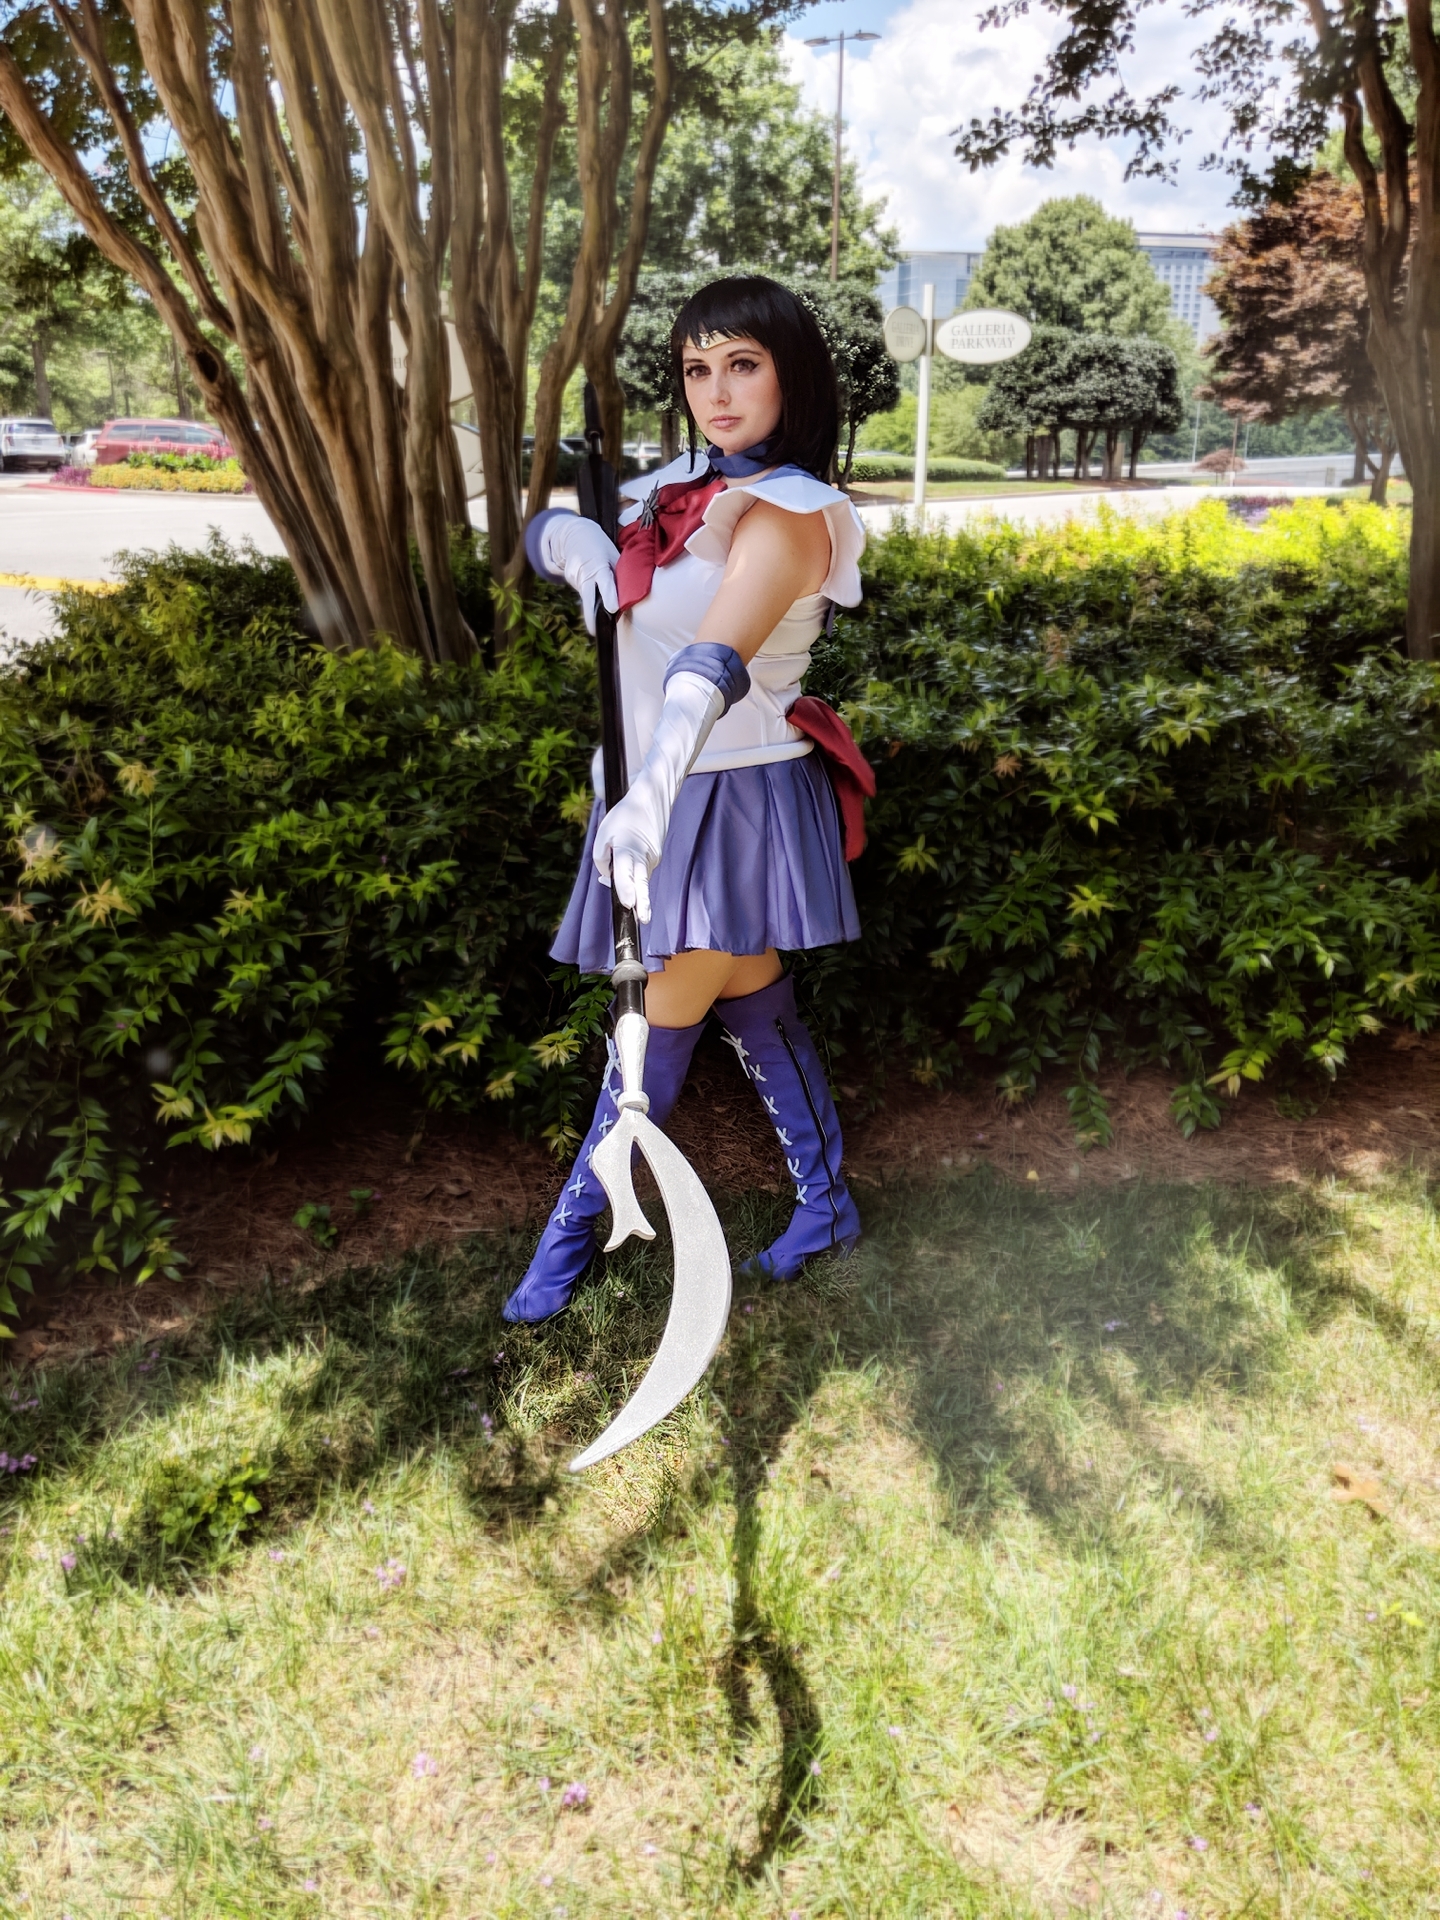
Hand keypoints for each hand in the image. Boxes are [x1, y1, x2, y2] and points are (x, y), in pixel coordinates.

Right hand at [539, 514, 618, 634]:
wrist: (574, 535)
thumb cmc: (600, 545)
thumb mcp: (612, 553)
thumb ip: (618, 572)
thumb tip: (629, 592)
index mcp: (599, 563)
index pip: (605, 581)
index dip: (609, 595)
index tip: (613, 608)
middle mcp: (585, 572)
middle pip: (588, 597)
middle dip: (590, 615)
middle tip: (594, 631)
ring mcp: (575, 577)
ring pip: (586, 596)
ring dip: (593, 607)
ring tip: (599, 615)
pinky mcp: (569, 579)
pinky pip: (583, 592)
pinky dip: (590, 596)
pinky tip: (593, 594)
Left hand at [592, 781, 663, 923]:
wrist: (652, 799)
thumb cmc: (624, 816)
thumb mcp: (603, 833)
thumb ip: (600, 857)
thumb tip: (606, 876)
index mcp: (627, 848)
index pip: (626, 872)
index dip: (625, 889)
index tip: (628, 904)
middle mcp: (643, 856)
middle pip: (642, 883)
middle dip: (643, 903)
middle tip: (643, 920)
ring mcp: (652, 858)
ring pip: (640, 879)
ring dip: (632, 888)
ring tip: (633, 903)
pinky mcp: (656, 858)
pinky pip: (642, 871)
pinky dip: (634, 875)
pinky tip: (628, 869)